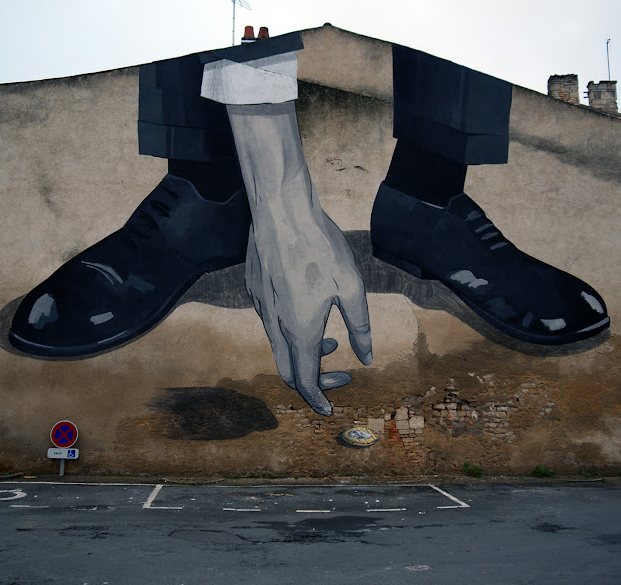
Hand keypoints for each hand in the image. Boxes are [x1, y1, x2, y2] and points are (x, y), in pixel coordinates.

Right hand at [245, 205, 371, 415]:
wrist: (281, 211)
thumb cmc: (319, 247)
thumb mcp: (352, 288)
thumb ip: (360, 327)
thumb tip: (366, 357)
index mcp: (300, 330)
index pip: (305, 380)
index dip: (318, 398)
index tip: (329, 408)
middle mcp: (275, 324)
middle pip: (288, 370)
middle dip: (313, 380)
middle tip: (338, 372)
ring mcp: (261, 308)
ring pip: (279, 347)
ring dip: (304, 352)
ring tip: (331, 337)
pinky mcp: (255, 291)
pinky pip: (271, 323)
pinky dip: (291, 332)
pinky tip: (309, 308)